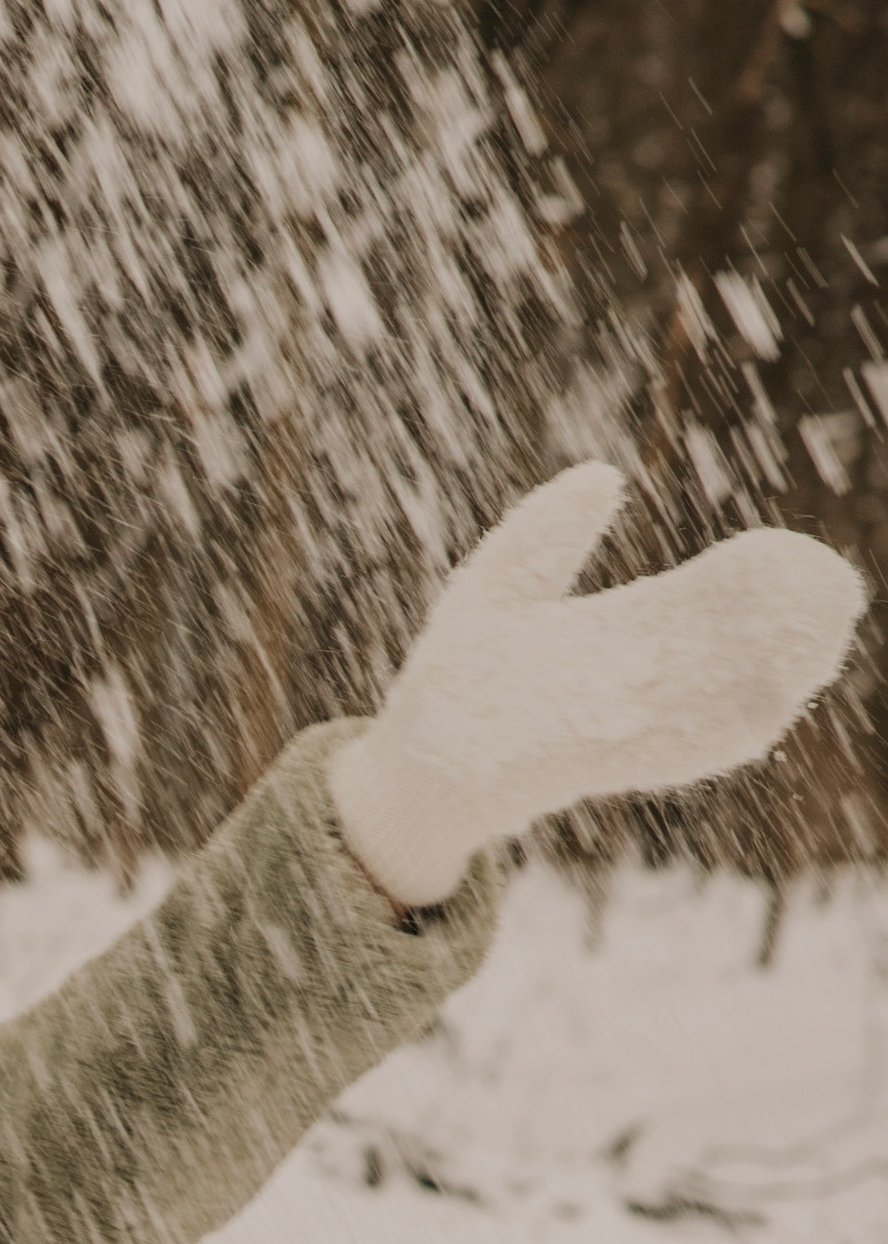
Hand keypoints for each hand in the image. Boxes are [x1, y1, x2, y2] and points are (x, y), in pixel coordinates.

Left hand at [329, 464, 867, 909]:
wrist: (410, 770)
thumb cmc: (448, 683)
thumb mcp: (496, 585)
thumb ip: (548, 534)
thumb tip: (605, 474)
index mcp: (614, 639)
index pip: (696, 604)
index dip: (748, 583)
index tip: (794, 558)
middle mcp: (629, 686)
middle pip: (722, 652)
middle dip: (780, 627)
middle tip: (834, 596)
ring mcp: (619, 728)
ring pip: (715, 701)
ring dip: (770, 674)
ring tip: (821, 641)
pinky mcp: (598, 765)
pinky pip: (676, 750)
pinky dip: (722, 729)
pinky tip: (772, 703)